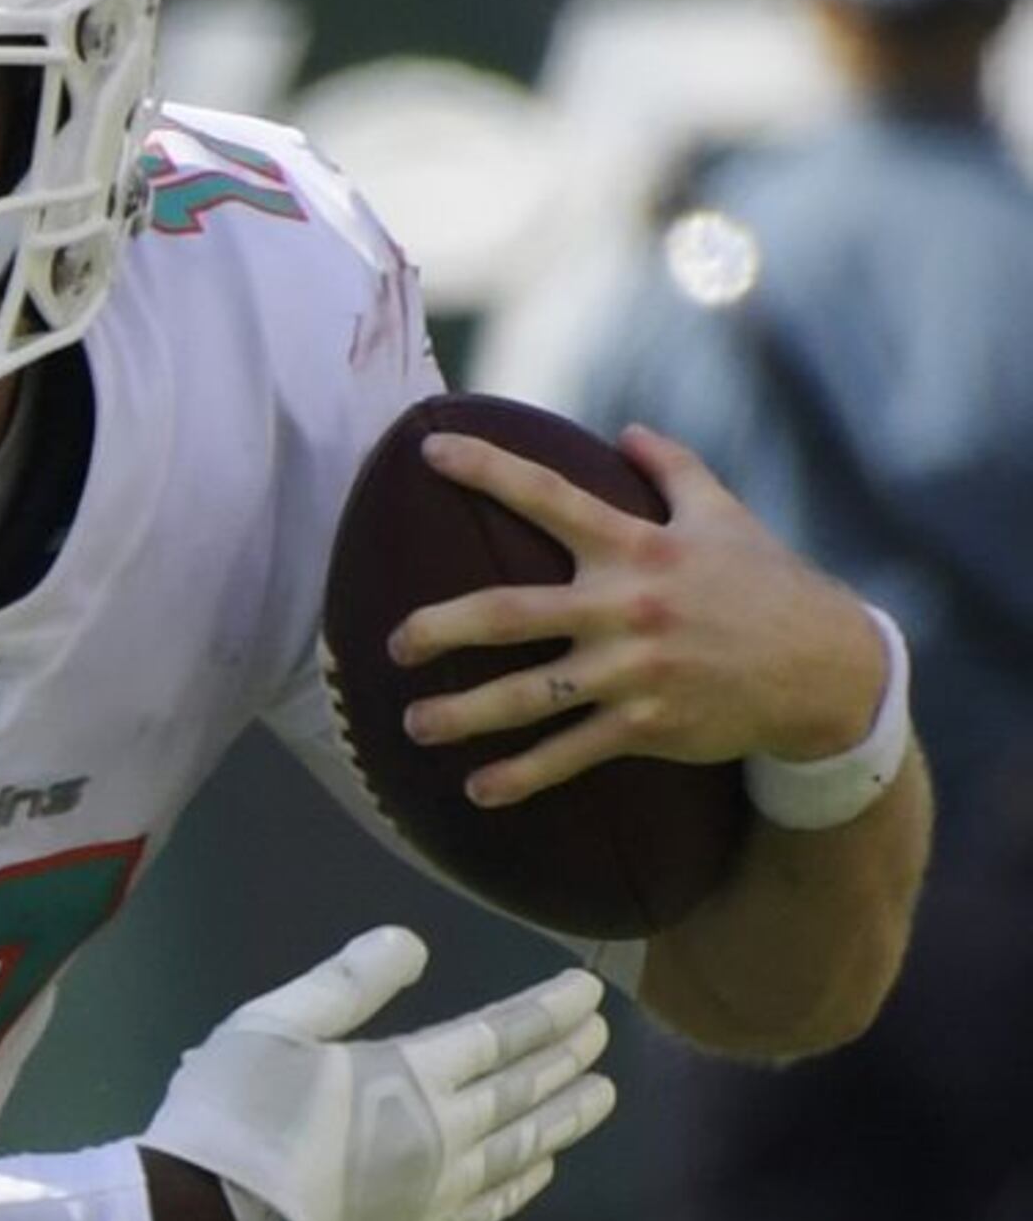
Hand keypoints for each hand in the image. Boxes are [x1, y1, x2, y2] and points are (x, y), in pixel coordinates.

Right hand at [139, 928, 612, 1220]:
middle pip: (523, 1088)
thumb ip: (347, 980)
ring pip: (522, 1148)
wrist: (208, 1216)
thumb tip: (412, 941)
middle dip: (566, 1057)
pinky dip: (524, 1186)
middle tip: (601, 1035)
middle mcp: (444, 1131)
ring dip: (565, 1118)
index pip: (503, 1034)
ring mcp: (438, 1188)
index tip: (586, 992)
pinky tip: (543, 1170)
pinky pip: (491, 1209)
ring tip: (601, 1096)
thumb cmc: (234, 1109)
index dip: (548, 1010)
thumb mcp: (273, 1022)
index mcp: (411, 1071)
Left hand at [390, 425, 887, 806]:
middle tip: (392, 644)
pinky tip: (477, 791)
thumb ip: (674, 469)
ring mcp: (634, 671)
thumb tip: (629, 430)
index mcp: (638, 547)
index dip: (488, 470)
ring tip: (414, 725)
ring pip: (530, 696)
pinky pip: (571, 753)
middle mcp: (626, 607)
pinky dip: (523, 775)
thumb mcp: (726, 516)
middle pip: (512, 613)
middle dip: (443, 628)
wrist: (827, 669)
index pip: (550, 497)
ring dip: (465, 715)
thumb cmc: (765, 585)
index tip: (428, 450)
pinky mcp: (647, 723)